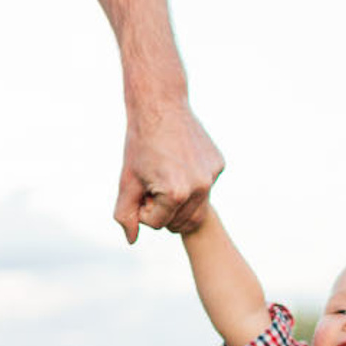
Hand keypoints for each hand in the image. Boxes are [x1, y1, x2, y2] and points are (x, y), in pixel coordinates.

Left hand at [115, 104, 223, 241]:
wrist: (160, 105)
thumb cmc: (140, 144)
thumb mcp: (127, 182)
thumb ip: (126, 215)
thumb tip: (131, 240)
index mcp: (176, 193)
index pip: (157, 224)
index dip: (144, 209)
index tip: (141, 187)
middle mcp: (200, 187)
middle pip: (181, 223)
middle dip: (163, 211)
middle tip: (153, 184)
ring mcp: (213, 176)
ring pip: (196, 210)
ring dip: (178, 202)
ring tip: (165, 178)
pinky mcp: (219, 165)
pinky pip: (205, 189)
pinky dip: (192, 185)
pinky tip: (180, 164)